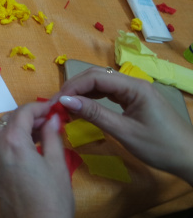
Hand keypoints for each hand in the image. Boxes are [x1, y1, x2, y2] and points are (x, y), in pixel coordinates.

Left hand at [0, 103, 73, 217]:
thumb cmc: (51, 202)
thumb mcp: (57, 166)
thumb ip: (52, 136)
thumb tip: (52, 118)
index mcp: (12, 142)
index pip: (23, 112)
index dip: (39, 107)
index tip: (52, 109)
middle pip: (8, 120)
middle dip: (27, 118)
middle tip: (47, 123)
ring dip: (15, 129)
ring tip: (37, 137)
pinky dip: (6, 144)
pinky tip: (22, 153)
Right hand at [55, 67, 192, 184]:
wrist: (189, 159)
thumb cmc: (159, 147)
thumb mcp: (124, 132)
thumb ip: (95, 114)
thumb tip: (65, 101)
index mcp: (134, 87)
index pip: (95, 77)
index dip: (73, 87)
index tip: (56, 102)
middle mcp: (133, 83)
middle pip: (96, 76)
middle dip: (74, 87)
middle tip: (56, 104)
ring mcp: (134, 91)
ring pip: (101, 83)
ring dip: (82, 92)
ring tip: (66, 106)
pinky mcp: (134, 100)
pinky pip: (109, 92)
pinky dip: (93, 98)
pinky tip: (83, 107)